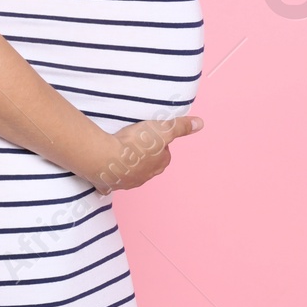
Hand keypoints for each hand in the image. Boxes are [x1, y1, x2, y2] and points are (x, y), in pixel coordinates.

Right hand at [84, 117, 203, 194]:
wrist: (106, 157)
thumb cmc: (137, 143)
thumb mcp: (163, 129)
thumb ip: (180, 126)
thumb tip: (200, 123)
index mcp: (159, 164)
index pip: (164, 154)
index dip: (159, 143)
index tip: (150, 134)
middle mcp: (146, 176)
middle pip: (149, 164)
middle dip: (144, 154)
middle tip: (135, 140)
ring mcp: (127, 182)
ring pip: (131, 173)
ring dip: (128, 163)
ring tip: (120, 149)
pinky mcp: (110, 183)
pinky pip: (112, 181)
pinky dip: (111, 176)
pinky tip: (107, 168)